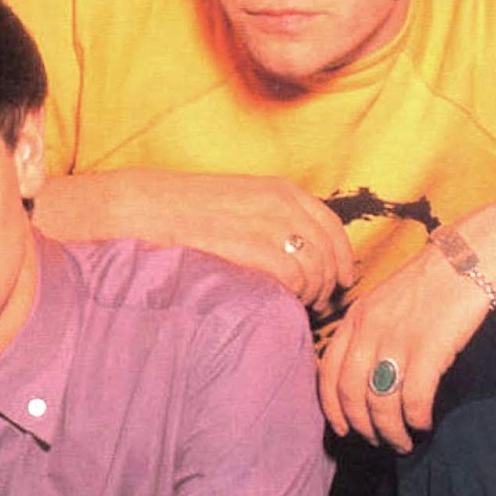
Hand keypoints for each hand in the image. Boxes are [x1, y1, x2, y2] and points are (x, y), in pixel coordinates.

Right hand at [38, 169, 354, 310]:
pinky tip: (282, 302)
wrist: (151, 208)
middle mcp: (283, 204)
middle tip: (320, 302)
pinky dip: (295, 296)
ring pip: (315, 269)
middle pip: (328, 252)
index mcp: (282, 190)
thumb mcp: (242, 200)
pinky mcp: (256, 248)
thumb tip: (302, 251)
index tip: (343, 279)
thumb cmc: (190, 210)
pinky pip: (294, 280)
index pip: (332, 226)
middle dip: (330, 281)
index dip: (342, 257)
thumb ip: (275, 218)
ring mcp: (270, 225)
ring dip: (313, 293)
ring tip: (299, 305)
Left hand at [319, 242, 491, 452]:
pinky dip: (415, 419)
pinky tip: (424, 423)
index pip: (328, 373)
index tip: (344, 430)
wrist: (473, 254)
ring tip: (405, 442)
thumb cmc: (434, 280)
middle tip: (380, 442)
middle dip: (362, 428)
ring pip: (380, 403)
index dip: (333, 408)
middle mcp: (369, 329)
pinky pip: (412, 398)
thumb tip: (365, 374)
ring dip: (390, 431)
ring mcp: (398, 338)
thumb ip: (370, 330)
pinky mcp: (429, 347)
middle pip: (350, 395)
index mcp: (356, 317)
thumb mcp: (387, 299)